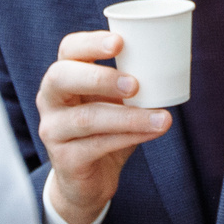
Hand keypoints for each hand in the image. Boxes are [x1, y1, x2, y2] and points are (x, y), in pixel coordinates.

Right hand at [37, 30, 171, 223]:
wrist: (89, 182)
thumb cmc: (106, 130)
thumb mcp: (116, 102)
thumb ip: (130, 82)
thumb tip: (173, 60)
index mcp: (63, 76)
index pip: (68, 50)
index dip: (90, 43)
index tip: (120, 42)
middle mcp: (49, 100)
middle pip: (61, 77)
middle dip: (99, 77)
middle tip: (135, 84)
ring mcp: (53, 130)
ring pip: (86, 118)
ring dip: (128, 117)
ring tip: (162, 117)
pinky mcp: (65, 159)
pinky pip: (98, 145)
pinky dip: (130, 137)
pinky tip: (153, 132)